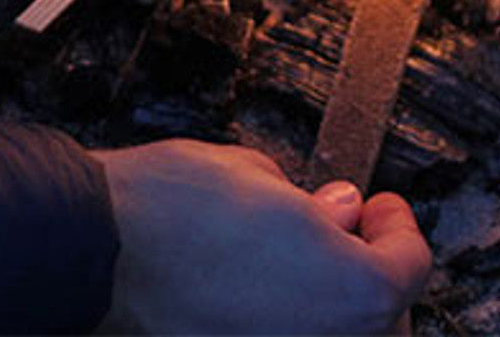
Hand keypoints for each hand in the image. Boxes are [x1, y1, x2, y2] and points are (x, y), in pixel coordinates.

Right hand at [93, 140, 430, 334]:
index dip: (395, 226)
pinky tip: (259, 302)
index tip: (376, 208)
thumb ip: (317, 205)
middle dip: (371, 277)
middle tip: (345, 236)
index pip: (410, 267)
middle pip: (384, 323)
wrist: (89, 253)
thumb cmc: (171, 208)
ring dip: (332, 312)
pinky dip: (286, 327)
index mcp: (353, 292)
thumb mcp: (261, 177)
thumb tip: (339, 213)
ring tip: (298, 272)